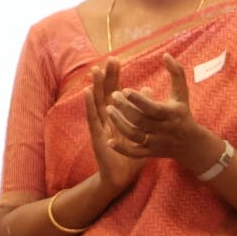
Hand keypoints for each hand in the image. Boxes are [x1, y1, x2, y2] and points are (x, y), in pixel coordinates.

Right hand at [83, 58, 144, 192]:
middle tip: (108, 59)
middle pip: (104, 93)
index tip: (116, 60)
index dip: (115, 76)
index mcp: (116, 117)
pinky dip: (88, 105)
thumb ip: (144, 110)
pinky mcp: (96, 136)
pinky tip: (87, 92)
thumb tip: (149, 88)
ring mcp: (99, 127)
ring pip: (96, 103)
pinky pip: (92, 118)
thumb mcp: (141, 131)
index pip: (114, 91)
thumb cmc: (131, 155)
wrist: (121, 176)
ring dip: (95, 86)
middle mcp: (105, 119)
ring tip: (96, 71)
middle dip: (106, 76)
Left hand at [106, 54, 218, 173]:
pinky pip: (134, 153)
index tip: (125, 89)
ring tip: (108, 110)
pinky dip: (121, 148)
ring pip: (135, 136)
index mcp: (172, 114)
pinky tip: (109, 140)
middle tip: (113, 96)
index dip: (139, 100)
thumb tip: (165, 54)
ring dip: (119, 124)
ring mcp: (155, 143)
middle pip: (141, 121)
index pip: (153, 108)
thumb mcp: (182, 93)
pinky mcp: (149, 153)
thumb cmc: (183, 112)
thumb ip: (176, 72)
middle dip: (125, 109)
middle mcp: (164, 130)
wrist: (190, 144)